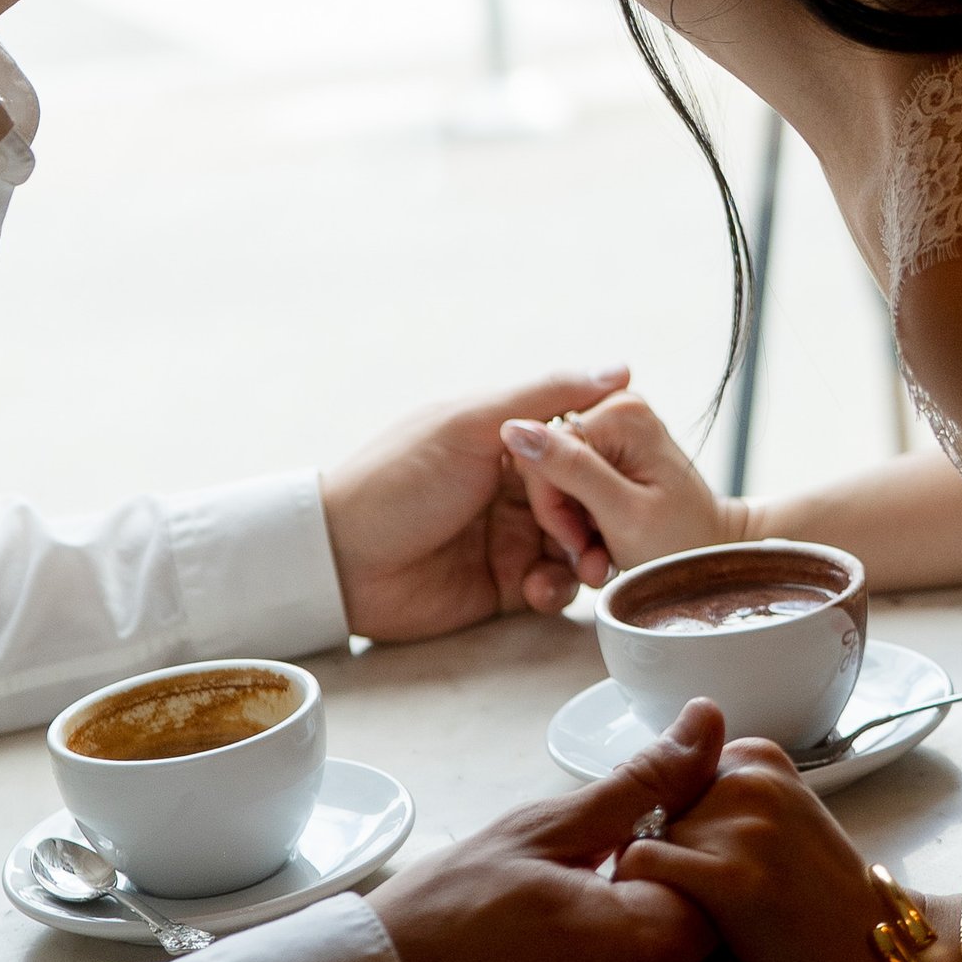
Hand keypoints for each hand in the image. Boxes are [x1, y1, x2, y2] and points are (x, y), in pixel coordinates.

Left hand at [323, 369, 630, 640]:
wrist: (340, 561)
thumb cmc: (398, 480)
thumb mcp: (470, 425)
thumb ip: (544, 396)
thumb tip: (620, 369)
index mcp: (504, 438)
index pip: (576, 444)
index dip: (599, 463)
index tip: (621, 480)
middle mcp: (511, 484)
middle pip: (582, 498)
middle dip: (599, 519)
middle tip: (603, 539)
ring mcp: (508, 535)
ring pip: (574, 545)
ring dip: (585, 557)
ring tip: (583, 571)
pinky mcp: (503, 585)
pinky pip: (551, 586)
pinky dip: (556, 589)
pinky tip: (539, 592)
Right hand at [372, 702, 776, 961]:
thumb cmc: (445, 917)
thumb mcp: (542, 832)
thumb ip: (641, 783)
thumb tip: (709, 721)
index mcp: (647, 943)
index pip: (736, 881)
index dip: (709, 840)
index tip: (662, 821)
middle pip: (753, 950)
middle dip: (727, 903)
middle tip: (665, 865)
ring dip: (720, 957)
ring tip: (656, 914)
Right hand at [498, 388, 743, 589]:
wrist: (711, 556)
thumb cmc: (681, 544)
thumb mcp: (623, 513)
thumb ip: (571, 469)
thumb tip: (514, 428)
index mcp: (620, 413)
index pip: (543, 449)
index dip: (550, 504)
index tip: (580, 541)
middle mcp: (615, 408)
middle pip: (546, 461)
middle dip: (563, 515)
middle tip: (592, 551)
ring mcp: (613, 428)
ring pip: (554, 476)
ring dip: (572, 523)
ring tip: (602, 551)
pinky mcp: (609, 449)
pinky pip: (569, 481)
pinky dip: (581, 518)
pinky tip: (603, 539)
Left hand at [616, 743, 950, 961]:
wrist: (887, 956)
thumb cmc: (819, 906)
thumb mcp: (772, 827)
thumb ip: (713, 802)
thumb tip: (632, 806)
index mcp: (756, 757)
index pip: (663, 784)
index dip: (673, 837)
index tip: (716, 874)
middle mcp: (746, 774)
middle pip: (647, 811)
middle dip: (664, 861)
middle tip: (716, 907)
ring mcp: (742, 823)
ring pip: (639, 841)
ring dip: (654, 888)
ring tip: (712, 924)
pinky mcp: (732, 877)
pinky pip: (640, 869)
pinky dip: (644, 904)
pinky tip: (693, 935)